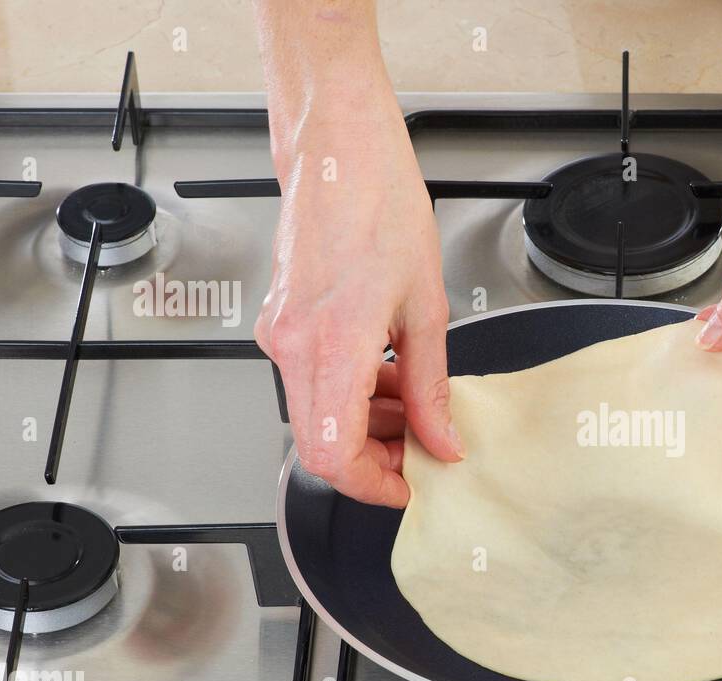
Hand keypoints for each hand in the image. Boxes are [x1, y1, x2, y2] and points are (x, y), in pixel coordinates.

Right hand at [255, 92, 461, 507]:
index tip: (407, 487)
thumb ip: (431, 387)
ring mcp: (279, 334)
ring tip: (415, 408)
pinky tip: (389, 376)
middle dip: (374, 459)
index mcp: (331, 344)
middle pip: (320, 445)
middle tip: (421, 450)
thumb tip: (442, 439)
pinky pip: (312, 382)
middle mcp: (292, 345)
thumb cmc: (381, 206)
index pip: (333, 455)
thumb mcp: (428, 308)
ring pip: (316, 416)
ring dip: (366, 426)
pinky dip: (352, 394)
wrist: (338, 152)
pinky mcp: (280, 323)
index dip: (372, 485)